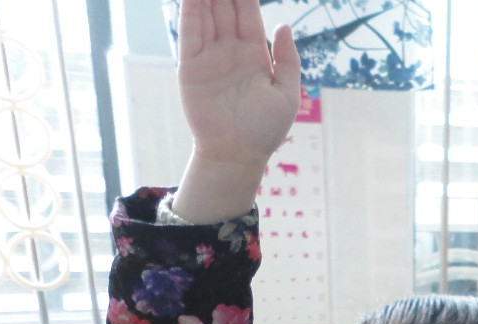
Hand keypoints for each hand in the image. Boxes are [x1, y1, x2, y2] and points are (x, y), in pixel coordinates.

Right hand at [173, 0, 301, 222]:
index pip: (247, 13)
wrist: (236, 155)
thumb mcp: (287, 95)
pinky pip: (189, 32)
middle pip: (225, 8)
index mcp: (254, 55)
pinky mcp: (190, 65)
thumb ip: (288, 60)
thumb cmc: (264, 130)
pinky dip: (189, 11)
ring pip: (206, 14)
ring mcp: (209, 56)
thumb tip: (284, 25)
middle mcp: (230, 50)